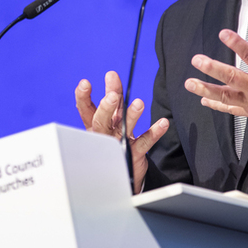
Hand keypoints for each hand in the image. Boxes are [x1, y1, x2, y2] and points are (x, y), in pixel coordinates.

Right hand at [75, 70, 168, 193]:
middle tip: (111, 96)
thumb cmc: (115, 139)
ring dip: (131, 116)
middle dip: (106, 108)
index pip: (85, 110)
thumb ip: (112, 99)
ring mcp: (118, 145)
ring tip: (139, 103)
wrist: (122, 173)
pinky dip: (154, 133)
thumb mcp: (111, 119)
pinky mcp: (134, 154)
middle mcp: (104, 135)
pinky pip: (145, 142)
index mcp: (95, 125)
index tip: (85, 83)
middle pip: (101, 120)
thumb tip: (111, 75)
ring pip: (123, 130)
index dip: (83, 97)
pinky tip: (164, 123)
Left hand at [184, 15, 247, 131]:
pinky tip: (203, 99)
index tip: (223, 33)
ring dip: (205, 89)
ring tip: (189, 83)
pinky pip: (230, 109)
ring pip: (225, 96)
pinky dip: (216, 105)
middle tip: (197, 60)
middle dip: (213, 69)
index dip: (237, 44)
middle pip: (232, 78)